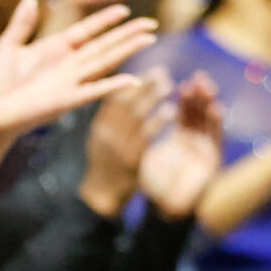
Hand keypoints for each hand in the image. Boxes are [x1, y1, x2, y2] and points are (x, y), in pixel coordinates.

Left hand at [0, 0, 157, 139]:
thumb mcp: (7, 46)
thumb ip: (21, 25)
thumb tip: (30, 0)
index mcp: (55, 49)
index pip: (87, 31)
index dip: (104, 20)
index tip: (123, 9)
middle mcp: (68, 65)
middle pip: (104, 45)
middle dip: (127, 34)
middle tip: (151, 24)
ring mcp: (70, 82)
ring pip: (104, 62)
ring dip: (126, 51)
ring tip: (149, 39)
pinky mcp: (66, 99)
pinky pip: (93, 91)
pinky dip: (112, 86)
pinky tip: (132, 81)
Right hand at [80, 68, 172, 217]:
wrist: (102, 197)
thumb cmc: (105, 165)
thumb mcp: (100, 139)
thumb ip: (109, 119)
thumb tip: (120, 92)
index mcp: (98, 127)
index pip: (112, 100)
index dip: (129, 84)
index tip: (144, 73)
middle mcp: (106, 134)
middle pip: (126, 103)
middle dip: (143, 86)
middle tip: (161, 73)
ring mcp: (118, 147)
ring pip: (137, 116)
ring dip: (153, 98)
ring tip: (169, 84)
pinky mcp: (131, 159)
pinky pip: (147, 136)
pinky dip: (159, 121)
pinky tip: (172, 110)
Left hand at [139, 71, 224, 219]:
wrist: (164, 209)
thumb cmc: (154, 182)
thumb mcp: (145, 152)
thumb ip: (142, 134)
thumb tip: (127, 111)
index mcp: (181, 137)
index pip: (184, 112)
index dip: (183, 97)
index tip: (182, 83)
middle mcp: (196, 140)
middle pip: (199, 113)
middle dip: (199, 95)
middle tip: (197, 78)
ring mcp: (206, 149)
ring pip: (210, 122)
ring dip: (210, 104)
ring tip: (207, 87)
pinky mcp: (214, 160)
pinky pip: (217, 139)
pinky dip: (217, 124)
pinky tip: (216, 109)